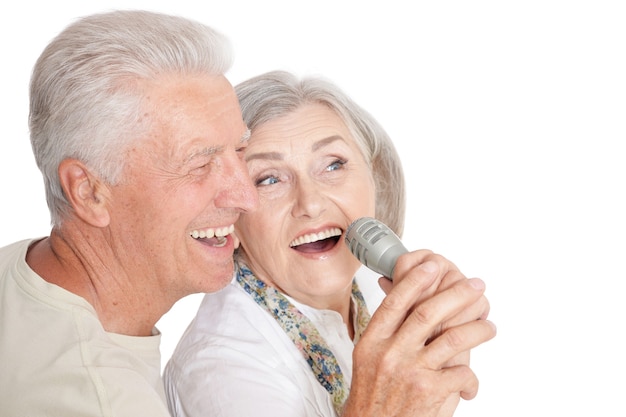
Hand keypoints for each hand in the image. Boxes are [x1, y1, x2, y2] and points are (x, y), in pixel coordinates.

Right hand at [342, 256, 495, 416]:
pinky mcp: (429, 391)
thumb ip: (387, 332)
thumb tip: (399, 300)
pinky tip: (470, 383)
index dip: (416, 280)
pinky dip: (472, 380)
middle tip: (476, 286)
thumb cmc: (373, 395)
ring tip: (489, 327)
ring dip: (477, 329)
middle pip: (428, 312)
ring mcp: (410, 370)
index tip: (433, 265)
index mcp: (373, 340)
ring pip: (453, 338)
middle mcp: (390, 352)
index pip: (396, 302)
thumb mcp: (370, 358)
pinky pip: (462, 373)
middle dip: (457, 294)